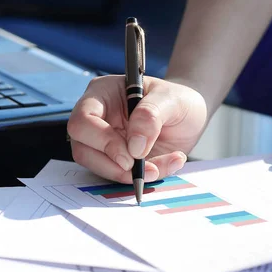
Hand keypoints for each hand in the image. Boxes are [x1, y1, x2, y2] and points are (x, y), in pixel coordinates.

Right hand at [67, 75, 207, 183]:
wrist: (189, 118)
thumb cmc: (177, 101)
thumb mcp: (172, 100)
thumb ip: (150, 116)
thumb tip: (134, 147)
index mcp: (102, 94)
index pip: (83, 119)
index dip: (102, 141)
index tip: (130, 156)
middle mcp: (97, 119)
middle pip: (82, 148)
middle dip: (111, 164)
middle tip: (140, 169)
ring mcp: (103, 142)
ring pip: (96, 167)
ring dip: (127, 175)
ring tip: (160, 168)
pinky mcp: (114, 161)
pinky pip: (118, 176)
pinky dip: (141, 178)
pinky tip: (163, 167)